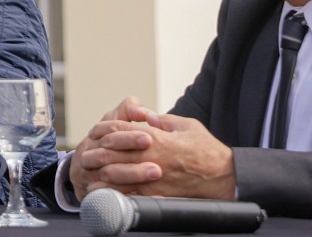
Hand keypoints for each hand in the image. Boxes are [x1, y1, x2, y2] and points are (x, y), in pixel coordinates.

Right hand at [70, 97, 158, 197]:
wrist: (83, 171)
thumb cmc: (107, 143)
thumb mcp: (113, 122)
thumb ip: (128, 110)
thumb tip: (143, 111)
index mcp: (96, 135)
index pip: (108, 131)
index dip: (128, 134)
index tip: (149, 138)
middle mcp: (90, 154)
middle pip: (106, 154)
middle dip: (131, 156)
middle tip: (156, 160)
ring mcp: (91, 174)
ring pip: (108, 175)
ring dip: (132, 175)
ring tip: (155, 174)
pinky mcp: (95, 193)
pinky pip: (110, 195)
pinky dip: (129, 196)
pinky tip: (148, 196)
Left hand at [70, 98, 234, 199]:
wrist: (227, 177)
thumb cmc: (208, 149)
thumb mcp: (185, 125)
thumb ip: (162, 119)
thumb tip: (144, 114)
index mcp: (156, 138)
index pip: (119, 129)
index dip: (104, 129)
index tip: (95, 131)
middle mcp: (151, 157)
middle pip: (113, 153)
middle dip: (96, 154)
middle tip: (84, 156)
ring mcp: (154, 178)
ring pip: (119, 176)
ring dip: (101, 176)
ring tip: (89, 178)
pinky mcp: (160, 194)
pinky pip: (133, 196)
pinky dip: (118, 195)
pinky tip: (108, 197)